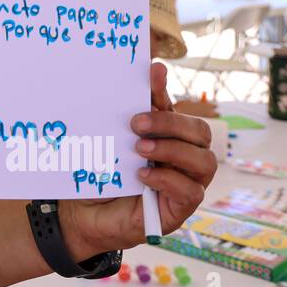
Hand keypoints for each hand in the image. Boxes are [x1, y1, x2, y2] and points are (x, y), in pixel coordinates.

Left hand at [62, 62, 216, 256]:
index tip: (152, 74)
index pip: (178, 110)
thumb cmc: (101, 174)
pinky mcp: (178, 210)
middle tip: (136, 123)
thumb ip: (127, 113)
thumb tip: (145, 73)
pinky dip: (168, 180)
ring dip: (173, 150)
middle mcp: (183, 159)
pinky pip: (191, 192)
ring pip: (205, 162)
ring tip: (140, 149)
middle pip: (200, 133)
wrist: (81, 213)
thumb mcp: (111, 141)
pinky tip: (142, 175)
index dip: (167, 92)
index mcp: (169, 137)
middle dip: (171, 123)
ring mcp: (185, 184)